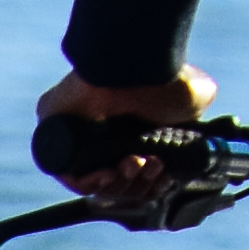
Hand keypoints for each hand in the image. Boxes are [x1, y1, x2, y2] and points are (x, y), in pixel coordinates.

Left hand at [36, 63, 218, 200]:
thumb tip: (193, 136)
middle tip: (150, 165)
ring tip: (135, 162)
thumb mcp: (192, 99)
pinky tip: (109, 172)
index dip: (151, 181)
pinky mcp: (54, 142)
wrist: (136, 67)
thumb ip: (193, 118)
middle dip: (138, 182)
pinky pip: (70, 175)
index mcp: (133, 127)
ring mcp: (79, 138)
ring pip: (95, 179)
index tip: (163, 177)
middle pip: (118, 179)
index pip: (137, 168)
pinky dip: (91, 182)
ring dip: (119, 182)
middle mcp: (105, 133)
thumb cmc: (165, 79)